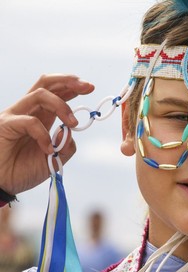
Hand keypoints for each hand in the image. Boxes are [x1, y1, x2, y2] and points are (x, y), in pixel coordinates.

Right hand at [0, 74, 94, 194]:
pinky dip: (44, 134)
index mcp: (41, 116)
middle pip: (47, 83)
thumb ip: (66, 146)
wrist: (2, 186)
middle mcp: (28, 111)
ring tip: (73, 123)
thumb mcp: (54, 160)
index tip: (90, 87)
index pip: (57, 92)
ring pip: (40, 94)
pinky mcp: (5, 125)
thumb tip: (69, 129)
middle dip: (69, 81)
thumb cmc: (23, 171)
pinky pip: (29, 121)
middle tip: (87, 86)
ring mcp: (15, 116)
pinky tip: (49, 149)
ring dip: (61, 106)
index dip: (73, 87)